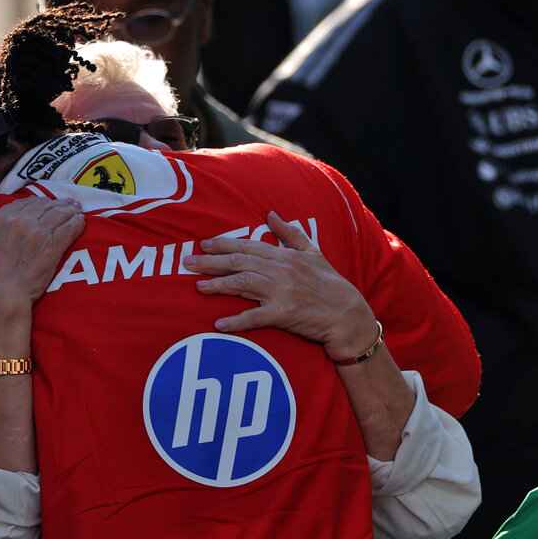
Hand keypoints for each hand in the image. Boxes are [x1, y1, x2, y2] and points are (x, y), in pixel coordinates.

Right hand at [0, 197, 84, 315]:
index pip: (23, 203)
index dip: (36, 204)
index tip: (43, 205)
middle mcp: (20, 221)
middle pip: (44, 206)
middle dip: (57, 204)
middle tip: (67, 205)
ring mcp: (38, 232)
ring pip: (59, 213)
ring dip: (70, 210)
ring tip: (77, 210)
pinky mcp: (53, 245)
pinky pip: (70, 227)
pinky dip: (77, 222)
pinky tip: (81, 221)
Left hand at [187, 211, 378, 360]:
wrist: (350, 316)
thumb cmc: (332, 286)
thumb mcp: (313, 253)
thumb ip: (290, 234)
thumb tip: (271, 214)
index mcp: (285, 256)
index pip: (248, 246)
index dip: (224, 244)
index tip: (203, 244)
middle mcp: (281, 271)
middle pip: (239, 263)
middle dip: (211, 262)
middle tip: (187, 262)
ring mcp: (283, 292)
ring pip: (243, 284)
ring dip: (218, 285)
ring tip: (197, 287)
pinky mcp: (286, 314)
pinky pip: (256, 317)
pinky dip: (237, 321)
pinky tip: (219, 324)